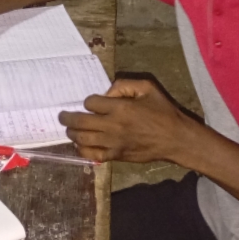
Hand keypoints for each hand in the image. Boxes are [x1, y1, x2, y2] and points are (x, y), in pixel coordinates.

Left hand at [61, 74, 192, 165]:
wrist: (176, 140)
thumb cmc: (164, 113)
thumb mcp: (148, 88)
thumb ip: (125, 84)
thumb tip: (107, 92)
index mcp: (121, 108)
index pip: (91, 103)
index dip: (89, 101)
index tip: (92, 103)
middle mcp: (113, 125)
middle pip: (80, 121)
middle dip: (67, 118)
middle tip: (62, 116)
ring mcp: (113, 143)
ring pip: (82, 138)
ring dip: (72, 133)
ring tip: (69, 130)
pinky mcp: (116, 155)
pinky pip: (92, 155)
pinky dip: (82, 150)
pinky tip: (81, 145)